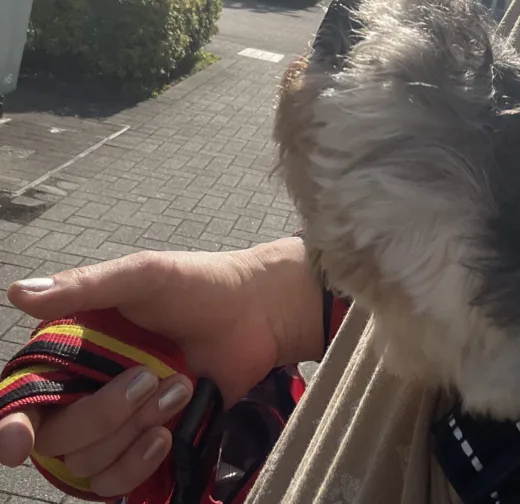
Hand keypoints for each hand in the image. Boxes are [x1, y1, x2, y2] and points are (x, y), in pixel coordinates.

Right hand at [0, 238, 323, 497]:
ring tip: (175, 392)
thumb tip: (18, 293)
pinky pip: (115, 482)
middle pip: (57, 435)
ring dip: (132, 431)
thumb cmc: (196, 285)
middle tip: (149, 378)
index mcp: (72, 349)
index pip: (23, 397)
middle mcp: (85, 388)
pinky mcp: (144, 445)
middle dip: (103, 413)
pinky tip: (166, 435)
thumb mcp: (141, 276)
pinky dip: (138, 463)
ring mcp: (115, 421)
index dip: (13, 424)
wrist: (256, 313)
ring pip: (87, 461)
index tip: (19, 440)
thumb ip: (83, 287)